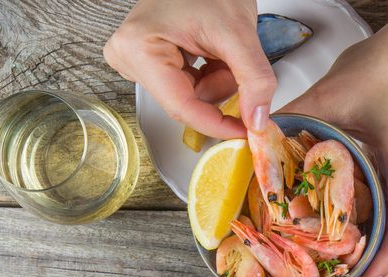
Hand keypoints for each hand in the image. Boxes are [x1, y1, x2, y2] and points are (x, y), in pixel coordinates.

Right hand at [105, 0, 273, 137]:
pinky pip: (190, 85)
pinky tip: (211, 51)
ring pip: (194, 96)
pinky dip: (211, 73)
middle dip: (220, 86)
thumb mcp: (238, 33)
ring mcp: (139, 59)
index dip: (219, 125)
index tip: (247, 133)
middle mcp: (130, 56)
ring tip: (219, 48)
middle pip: (188, 102)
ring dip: (218, 78)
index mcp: (138, 48)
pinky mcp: (151, 60)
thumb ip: (254, 80)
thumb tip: (257, 121)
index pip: (182, 108)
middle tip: (229, 57)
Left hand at [278, 31, 387, 276]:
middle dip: (369, 270)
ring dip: (363, 253)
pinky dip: (358, 228)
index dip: (382, 262)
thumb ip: (294, 119)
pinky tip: (331, 236)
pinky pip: (379, 210)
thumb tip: (255, 140)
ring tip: (334, 274)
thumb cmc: (383, 72)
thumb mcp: (333, 95)